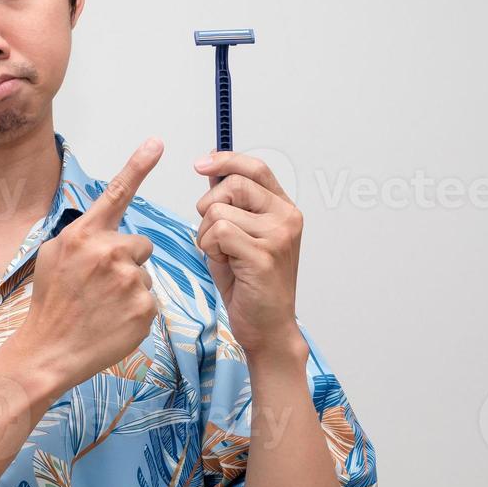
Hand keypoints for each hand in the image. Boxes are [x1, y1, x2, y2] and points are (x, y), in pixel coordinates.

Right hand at [16, 137, 163, 394]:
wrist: (48, 352)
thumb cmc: (49, 305)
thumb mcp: (51, 258)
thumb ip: (81, 237)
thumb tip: (102, 230)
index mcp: (83, 236)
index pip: (116, 194)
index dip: (138, 165)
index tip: (157, 142)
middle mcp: (109, 252)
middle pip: (139, 243)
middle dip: (127, 260)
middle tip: (101, 285)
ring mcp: (129, 281)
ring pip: (144, 273)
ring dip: (130, 286)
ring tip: (102, 306)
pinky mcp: (144, 307)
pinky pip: (149, 299)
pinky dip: (134, 310)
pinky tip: (111, 321)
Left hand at [194, 150, 306, 358]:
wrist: (266, 326)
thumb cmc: (250, 283)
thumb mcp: (239, 235)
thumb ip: (231, 204)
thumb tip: (212, 170)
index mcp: (283, 209)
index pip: (255, 168)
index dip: (226, 160)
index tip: (201, 164)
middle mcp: (286, 217)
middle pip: (232, 185)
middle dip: (208, 206)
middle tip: (212, 234)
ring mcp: (277, 235)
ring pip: (219, 211)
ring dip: (207, 234)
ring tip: (223, 255)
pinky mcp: (263, 254)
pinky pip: (218, 232)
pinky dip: (210, 248)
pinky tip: (224, 264)